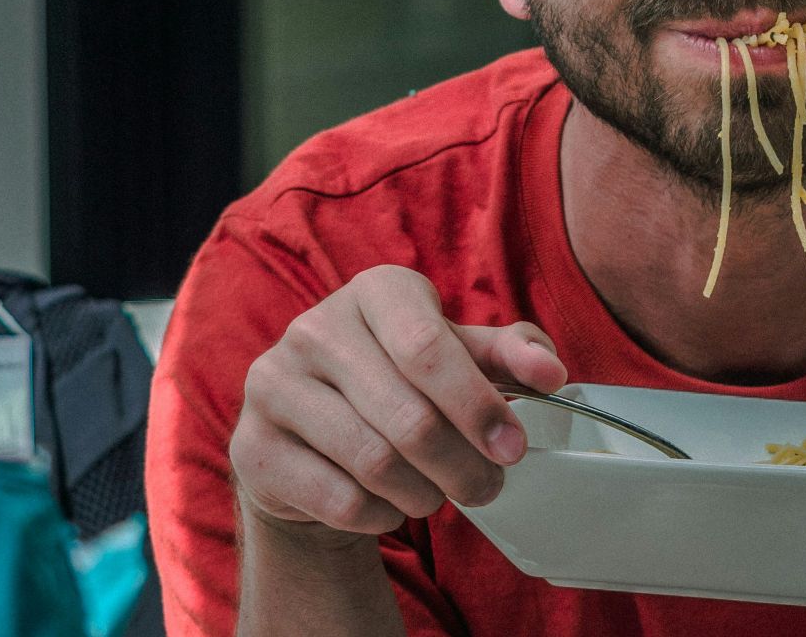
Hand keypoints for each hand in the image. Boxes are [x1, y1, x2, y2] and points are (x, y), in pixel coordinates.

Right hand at [229, 265, 567, 543]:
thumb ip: (510, 357)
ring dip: (424, 493)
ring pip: (374, 463)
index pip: (428, 348)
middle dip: (463, 466)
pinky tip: (389, 505)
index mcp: (375, 291)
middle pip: (408, 416)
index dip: (477, 405)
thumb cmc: (402, 386)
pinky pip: (338, 499)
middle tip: (489, 487)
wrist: (314, 441)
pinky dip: (379, 514)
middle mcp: (315, 328)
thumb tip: (553, 373)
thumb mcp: (459, 358)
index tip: (514, 448)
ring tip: (438, 494)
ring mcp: (273, 385)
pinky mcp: (252, 447)